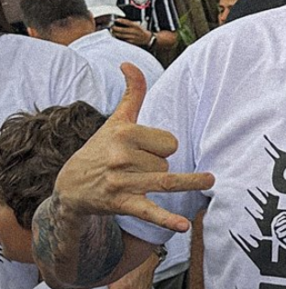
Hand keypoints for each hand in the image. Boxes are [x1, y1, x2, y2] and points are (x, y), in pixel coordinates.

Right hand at [54, 63, 214, 231]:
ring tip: (211, 181)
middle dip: (160, 167)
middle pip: (167, 163)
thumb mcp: (116, 121)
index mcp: (124, 133)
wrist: (70, 187)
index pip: (169, 141)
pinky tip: (184, 226)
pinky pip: (149, 211)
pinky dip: (167, 219)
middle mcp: (122, 156)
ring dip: (188, 182)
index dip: (162, 147)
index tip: (146, 151)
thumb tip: (129, 63)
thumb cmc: (100, 150)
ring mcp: (123, 181)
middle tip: (138, 170)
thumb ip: (131, 93)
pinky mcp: (122, 203)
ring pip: (166, 180)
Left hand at [111, 18, 150, 46]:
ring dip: (115, 33)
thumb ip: (130, 23)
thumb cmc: (140, 31)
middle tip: (111, 27)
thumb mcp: (137, 25)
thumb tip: (120, 21)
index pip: (128, 22)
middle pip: (123, 30)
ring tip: (112, 31)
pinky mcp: (131, 42)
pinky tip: (115, 36)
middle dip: (116, 28)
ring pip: (121, 35)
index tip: (116, 20)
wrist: (147, 38)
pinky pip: (123, 39)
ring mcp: (132, 37)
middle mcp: (134, 31)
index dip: (121, 21)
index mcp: (136, 26)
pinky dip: (118, 38)